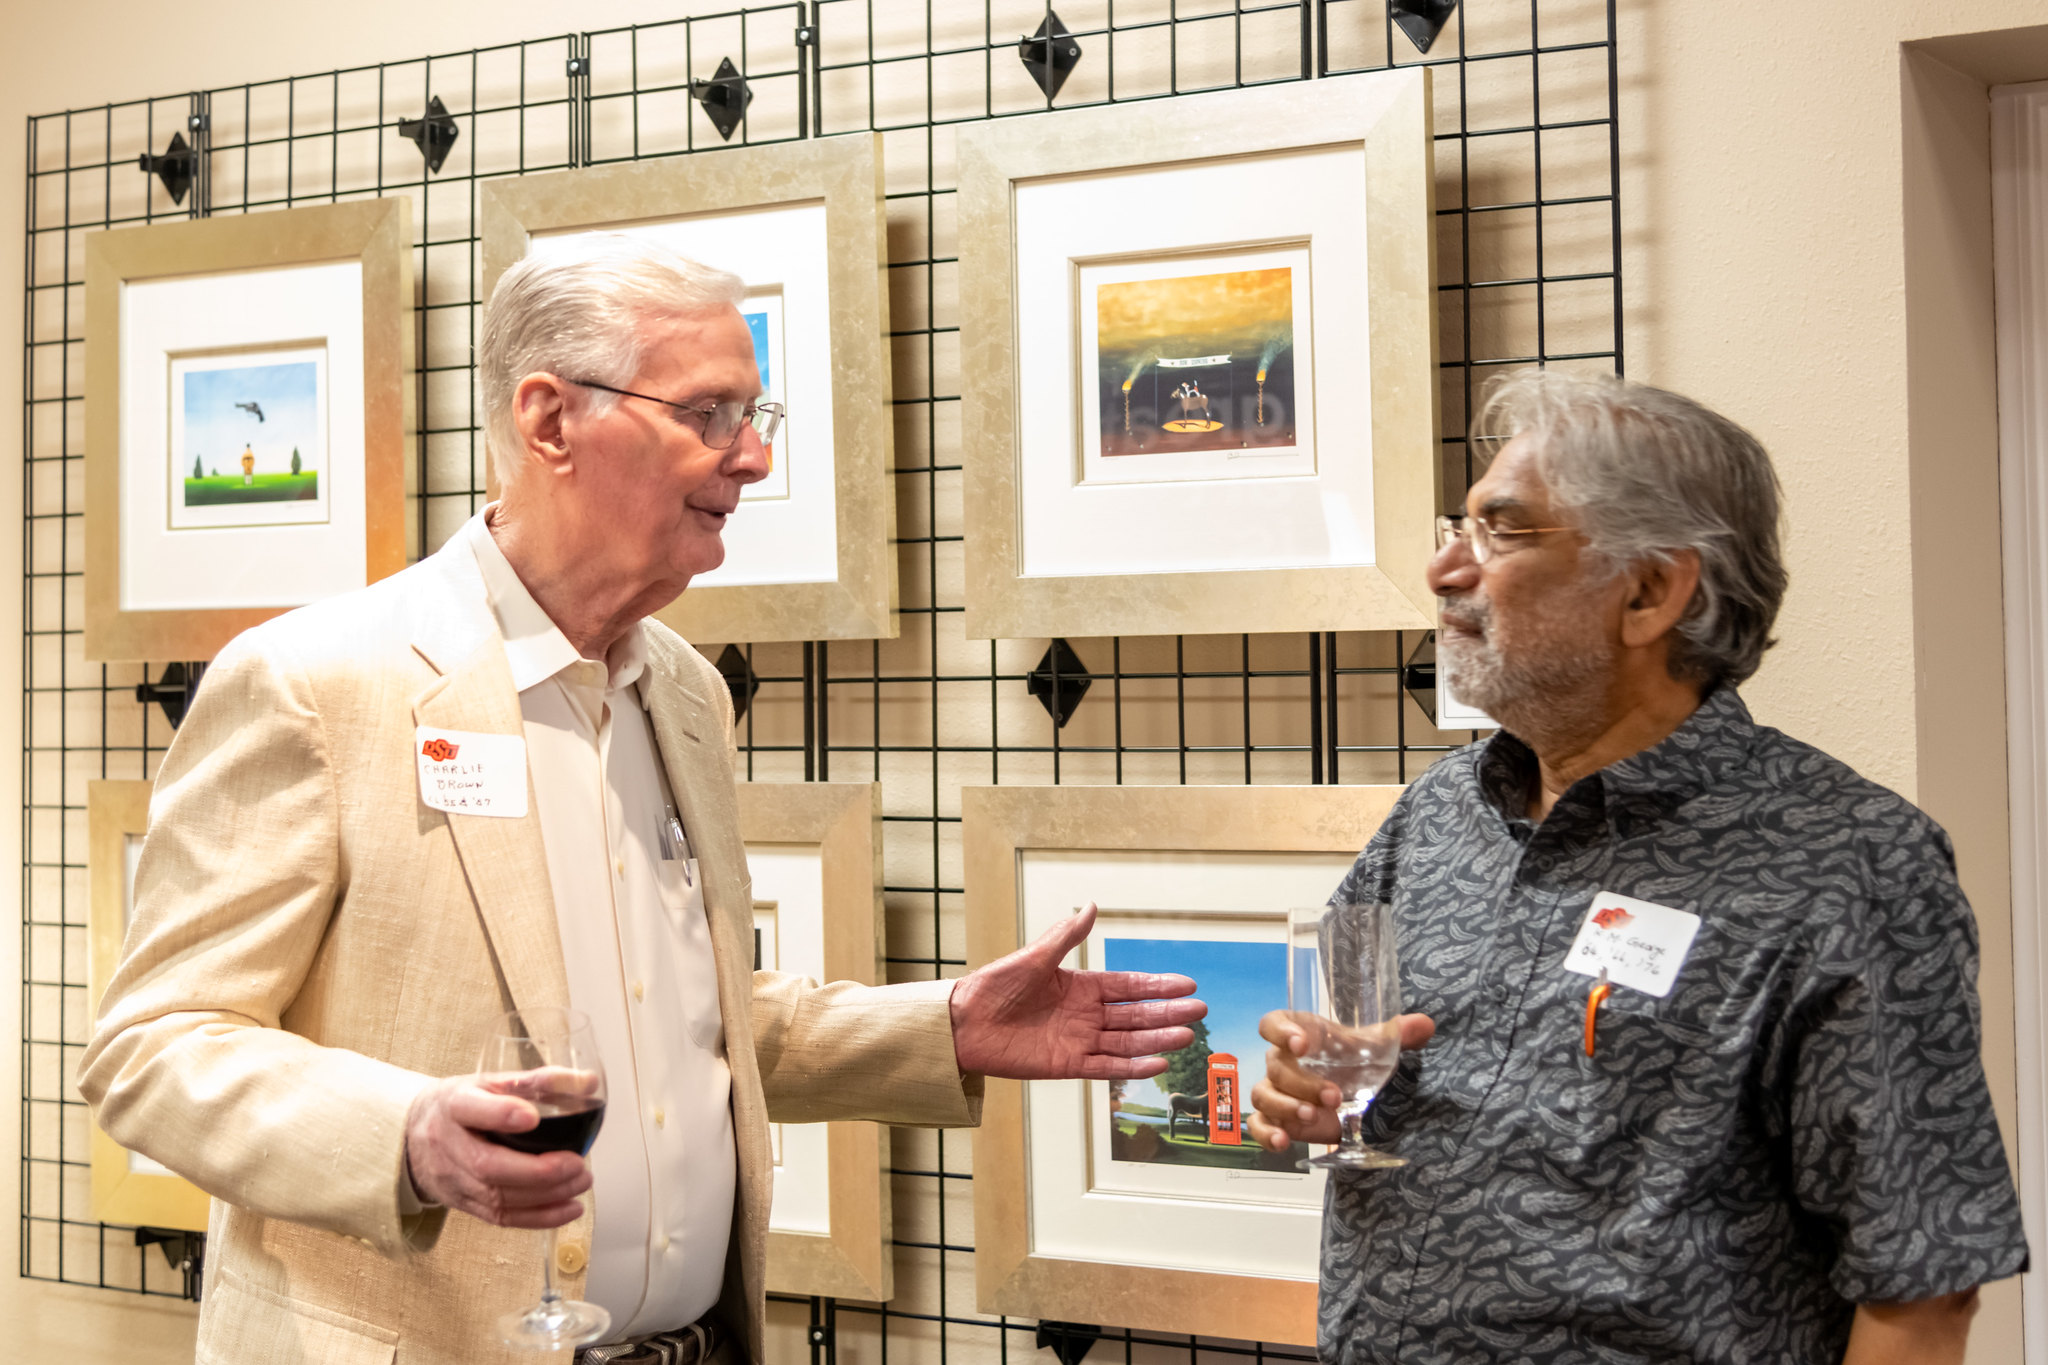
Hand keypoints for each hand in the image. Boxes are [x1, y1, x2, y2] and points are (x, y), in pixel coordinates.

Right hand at [403, 1073, 592, 1228]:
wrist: (414, 1135)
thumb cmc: (463, 1104)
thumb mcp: (493, 1080)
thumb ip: (540, 1080)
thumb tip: (588, 1082)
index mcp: (455, 1104)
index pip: (470, 1109)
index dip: (499, 1113)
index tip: (531, 1116)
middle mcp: (448, 1144)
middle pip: (486, 1165)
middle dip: (537, 1171)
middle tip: (576, 1163)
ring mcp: (453, 1179)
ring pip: (497, 1197)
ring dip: (547, 1195)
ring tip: (582, 1180)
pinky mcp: (463, 1203)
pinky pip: (500, 1218)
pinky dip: (540, 1217)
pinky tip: (570, 1208)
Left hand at [950, 903, 1206, 1079]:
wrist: (964, 1022)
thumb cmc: (994, 986)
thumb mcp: (1033, 957)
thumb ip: (1065, 936)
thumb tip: (1091, 907)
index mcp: (1080, 986)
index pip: (1129, 986)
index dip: (1158, 986)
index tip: (1187, 985)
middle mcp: (1085, 1015)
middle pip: (1136, 1015)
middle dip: (1167, 1012)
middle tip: (1199, 1010)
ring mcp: (1079, 1040)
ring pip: (1127, 1042)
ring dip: (1157, 1040)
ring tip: (1186, 1036)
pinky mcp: (1067, 1064)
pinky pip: (1106, 1067)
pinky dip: (1131, 1067)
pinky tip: (1156, 1063)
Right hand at [1247, 1008, 1435, 1151]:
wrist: (1350, 1091)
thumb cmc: (1353, 1060)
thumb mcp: (1374, 1047)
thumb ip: (1397, 1035)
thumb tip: (1424, 1025)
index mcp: (1299, 1034)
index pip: (1274, 1023)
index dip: (1281, 1031)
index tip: (1301, 1043)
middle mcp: (1281, 1061)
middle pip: (1275, 1066)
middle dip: (1303, 1083)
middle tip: (1334, 1097)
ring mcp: (1275, 1091)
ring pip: (1263, 1095)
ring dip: (1286, 1106)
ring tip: (1312, 1116)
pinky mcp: (1276, 1119)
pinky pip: (1259, 1125)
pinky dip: (1266, 1134)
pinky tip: (1283, 1143)